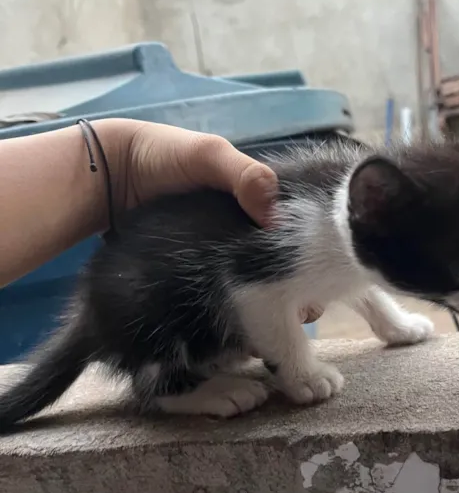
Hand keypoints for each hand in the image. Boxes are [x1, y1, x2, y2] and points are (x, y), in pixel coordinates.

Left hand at [116, 121, 322, 324]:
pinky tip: (241, 338)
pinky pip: (231, 309)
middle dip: (296, 302)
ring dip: (271, 320)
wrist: (108, 178)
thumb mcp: (208, 154)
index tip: (311, 290)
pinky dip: (241, 324)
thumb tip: (275, 217)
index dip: (315, 267)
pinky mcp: (204, 284)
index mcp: (263, 208)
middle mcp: (251, 240)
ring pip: (264, 300)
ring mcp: (228, 265)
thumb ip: (244, 175)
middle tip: (291, 318)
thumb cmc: (162, 156)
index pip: (306, 244)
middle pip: (290, 279)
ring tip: (267, 333)